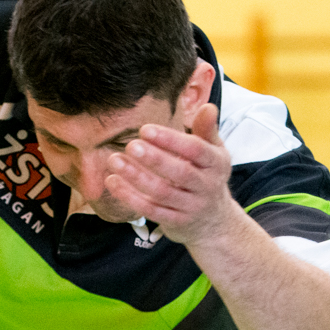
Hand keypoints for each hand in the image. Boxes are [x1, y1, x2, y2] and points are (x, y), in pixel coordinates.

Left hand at [104, 104, 239, 245]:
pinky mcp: (176, 223)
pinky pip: (151, 210)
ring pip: (162, 192)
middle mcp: (207, 186)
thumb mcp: (213, 153)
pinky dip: (130, 196)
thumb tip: (207, 107)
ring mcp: (191, 207)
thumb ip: (207, 130)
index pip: (195, 150)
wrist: (213, 222)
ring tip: (115, 160)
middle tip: (130, 145)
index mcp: (216, 164)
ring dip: (137, 177)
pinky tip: (113, 181)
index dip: (171, 140)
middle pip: (180, 172)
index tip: (146, 129)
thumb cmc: (207, 177)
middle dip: (154, 159)